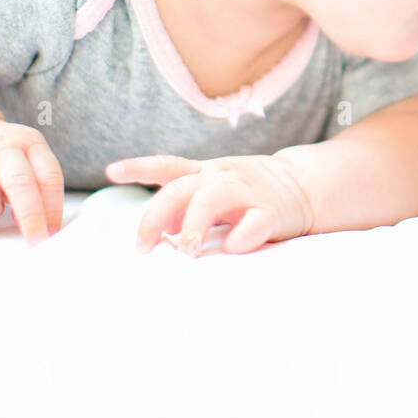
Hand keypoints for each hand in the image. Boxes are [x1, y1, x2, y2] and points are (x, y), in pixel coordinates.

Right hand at [0, 117, 64, 245]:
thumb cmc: (3, 159)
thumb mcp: (29, 161)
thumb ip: (38, 189)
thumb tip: (43, 228)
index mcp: (31, 142)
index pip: (49, 177)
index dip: (53, 209)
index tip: (53, 234)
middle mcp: (2, 146)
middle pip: (20, 184)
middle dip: (31, 218)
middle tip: (36, 243)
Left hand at [104, 154, 315, 256]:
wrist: (306, 186)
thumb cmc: (251, 193)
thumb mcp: (217, 189)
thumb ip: (187, 204)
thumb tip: (156, 229)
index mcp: (208, 172)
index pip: (169, 165)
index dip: (140, 167)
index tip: (111, 171)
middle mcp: (224, 178)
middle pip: (182, 188)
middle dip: (156, 217)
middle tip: (142, 248)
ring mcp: (249, 193)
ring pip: (213, 199)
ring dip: (194, 225)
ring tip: (186, 251)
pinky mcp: (272, 213)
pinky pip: (254, 223)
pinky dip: (240, 237)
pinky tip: (232, 248)